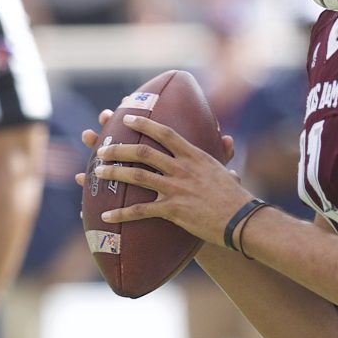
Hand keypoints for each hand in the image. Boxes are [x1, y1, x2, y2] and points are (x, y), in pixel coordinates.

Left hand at [89, 110, 243, 242]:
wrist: (241, 220)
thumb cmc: (235, 197)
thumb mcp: (227, 171)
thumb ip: (223, 154)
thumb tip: (227, 139)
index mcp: (194, 156)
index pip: (164, 133)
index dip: (143, 123)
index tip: (126, 117)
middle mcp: (182, 169)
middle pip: (143, 152)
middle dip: (118, 148)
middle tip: (102, 149)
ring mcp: (176, 189)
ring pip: (137, 176)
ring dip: (113, 173)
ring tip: (96, 173)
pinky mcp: (172, 210)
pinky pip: (140, 210)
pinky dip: (120, 213)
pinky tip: (105, 216)